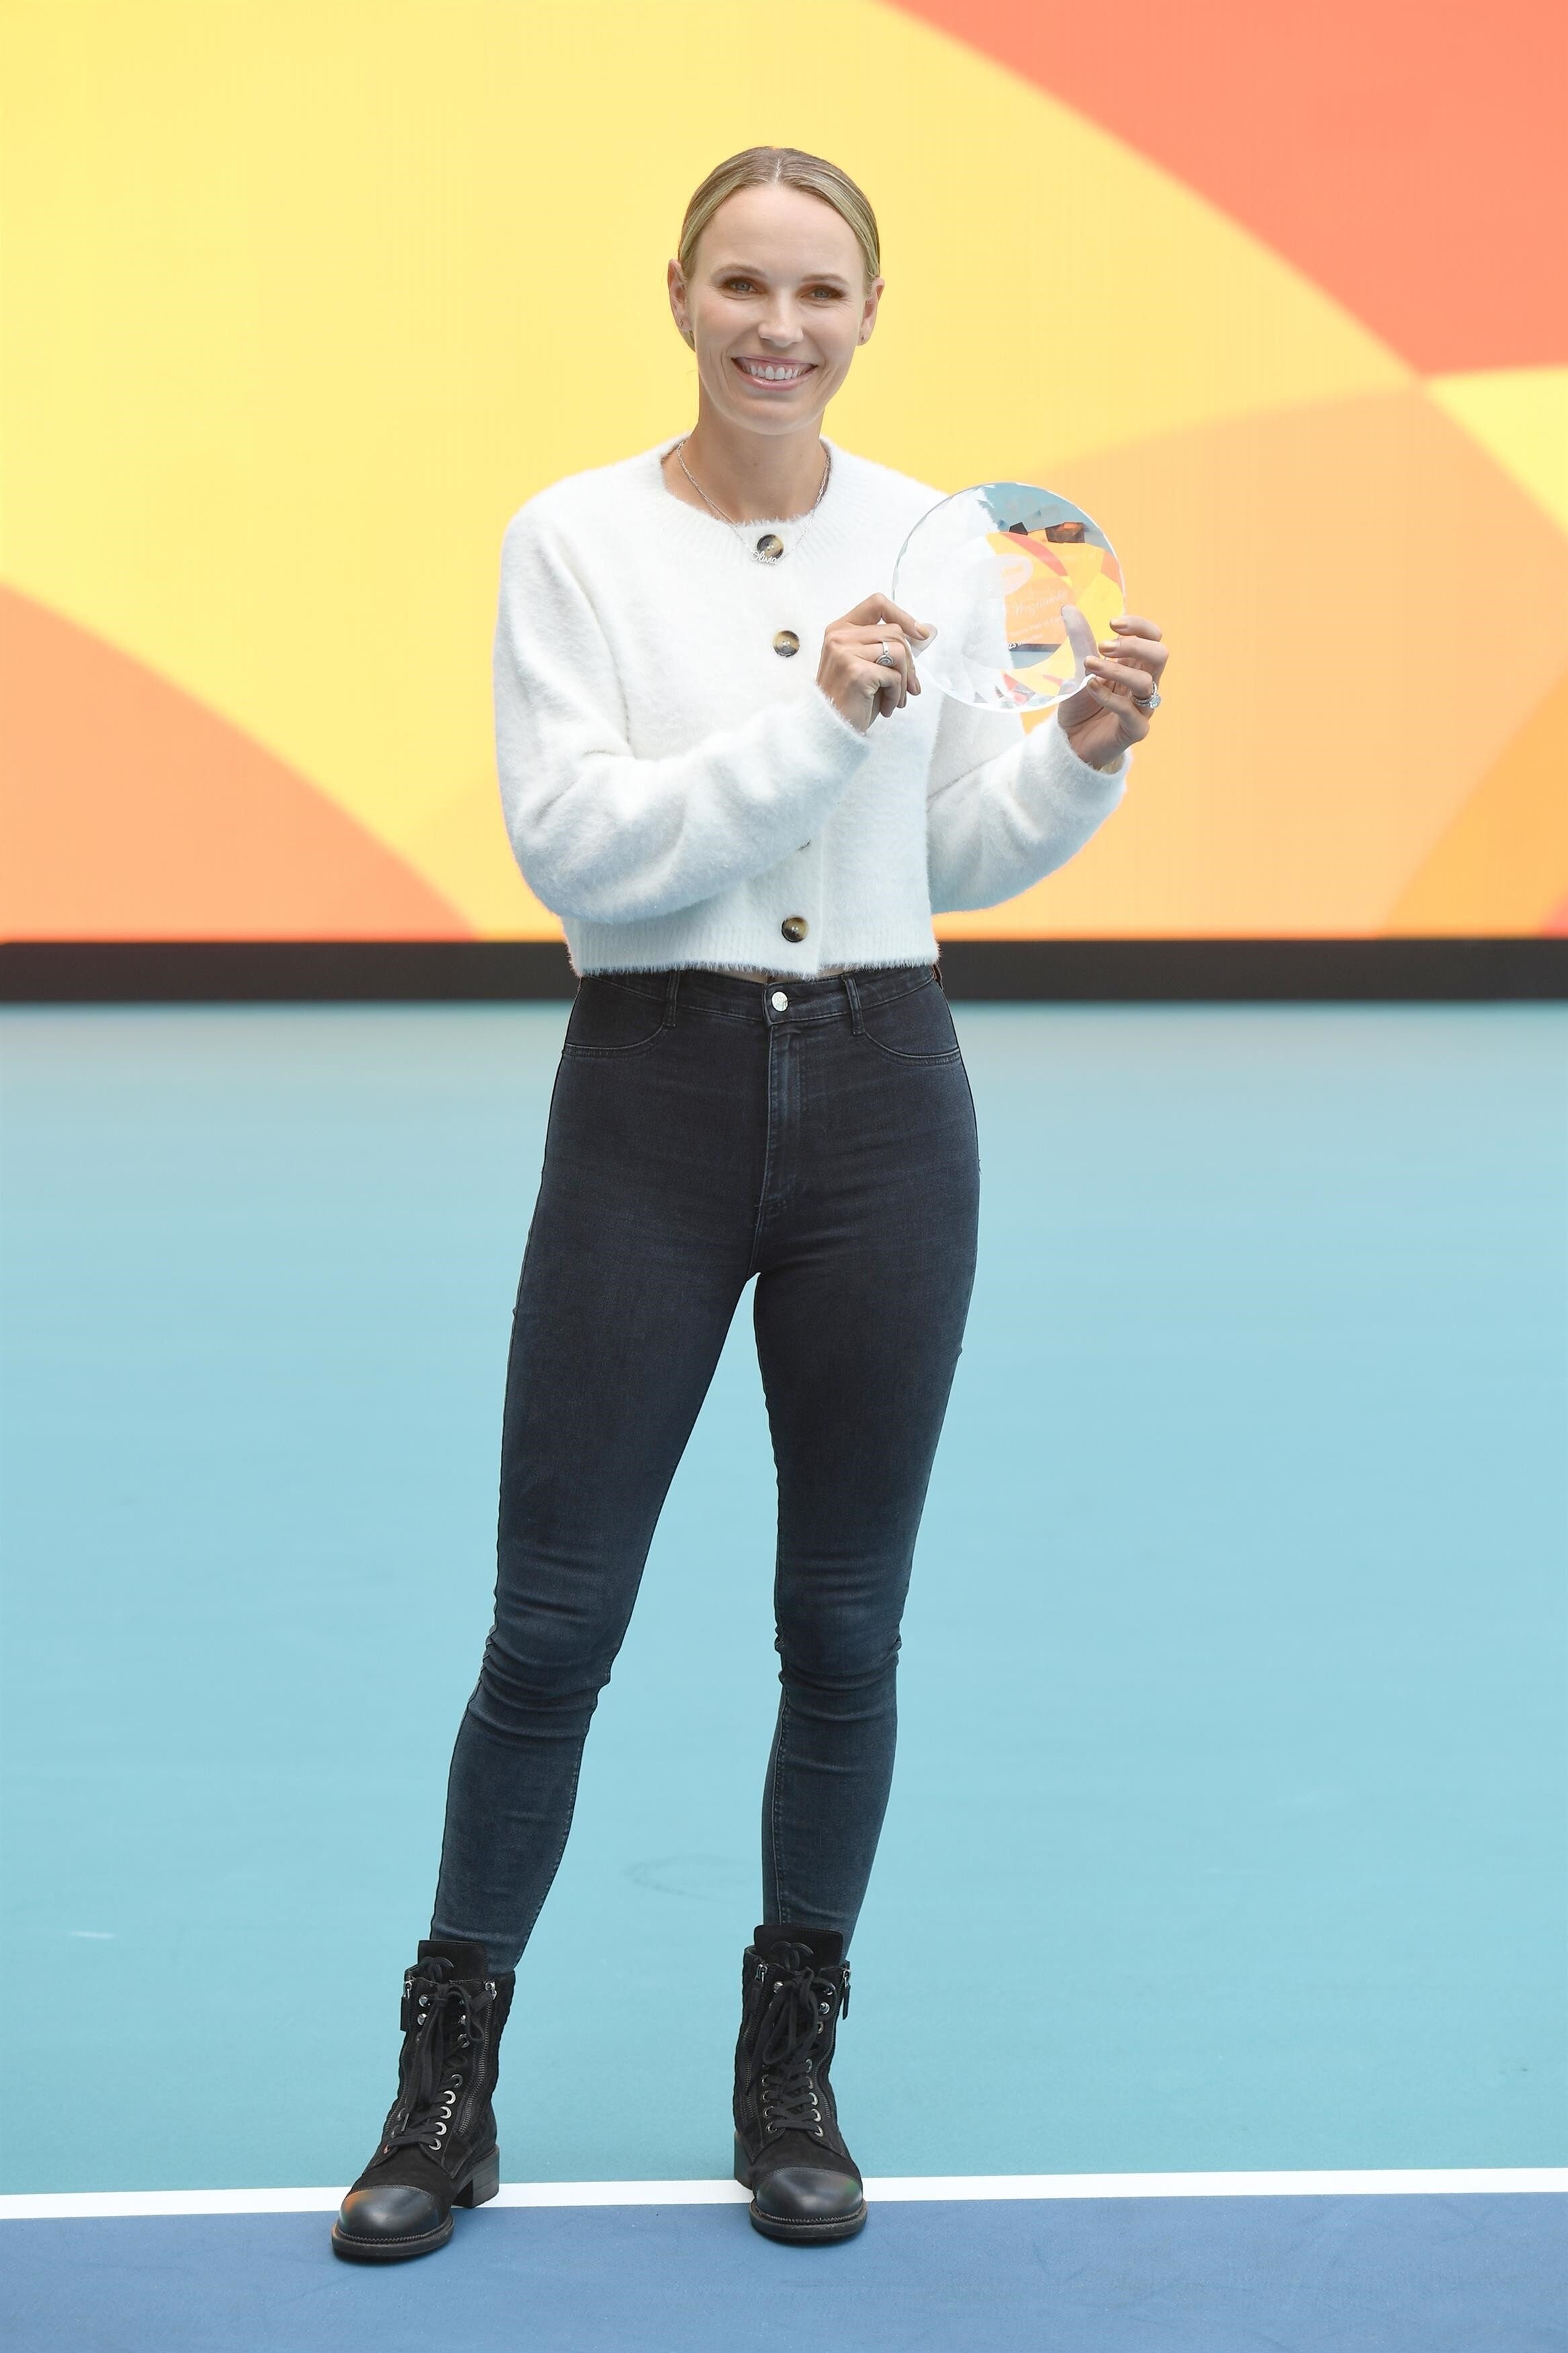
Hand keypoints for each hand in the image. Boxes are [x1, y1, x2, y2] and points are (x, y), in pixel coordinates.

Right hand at [818, 596, 932, 732]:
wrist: (831, 728)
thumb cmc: (851, 700)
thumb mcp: (871, 665)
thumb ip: (892, 646)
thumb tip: (927, 632)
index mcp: (841, 630)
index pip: (877, 604)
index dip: (902, 615)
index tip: (919, 634)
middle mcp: (840, 637)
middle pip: (895, 632)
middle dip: (909, 662)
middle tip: (909, 686)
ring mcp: (845, 652)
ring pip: (899, 652)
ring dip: (904, 680)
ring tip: (896, 699)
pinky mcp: (856, 671)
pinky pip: (894, 676)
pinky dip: (896, 695)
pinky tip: (887, 707)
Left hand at [1056, 611, 1167, 768]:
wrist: (1070, 742)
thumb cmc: (1080, 704)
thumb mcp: (1078, 669)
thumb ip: (1080, 642)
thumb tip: (1068, 609)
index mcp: (1137, 664)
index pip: (1154, 637)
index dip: (1139, 626)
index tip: (1113, 623)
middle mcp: (1145, 683)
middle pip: (1160, 654)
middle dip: (1134, 645)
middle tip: (1105, 646)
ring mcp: (1143, 708)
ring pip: (1146, 683)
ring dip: (1118, 670)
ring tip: (1091, 666)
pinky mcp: (1135, 730)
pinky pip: (1130, 712)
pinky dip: (1109, 697)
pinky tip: (1091, 687)